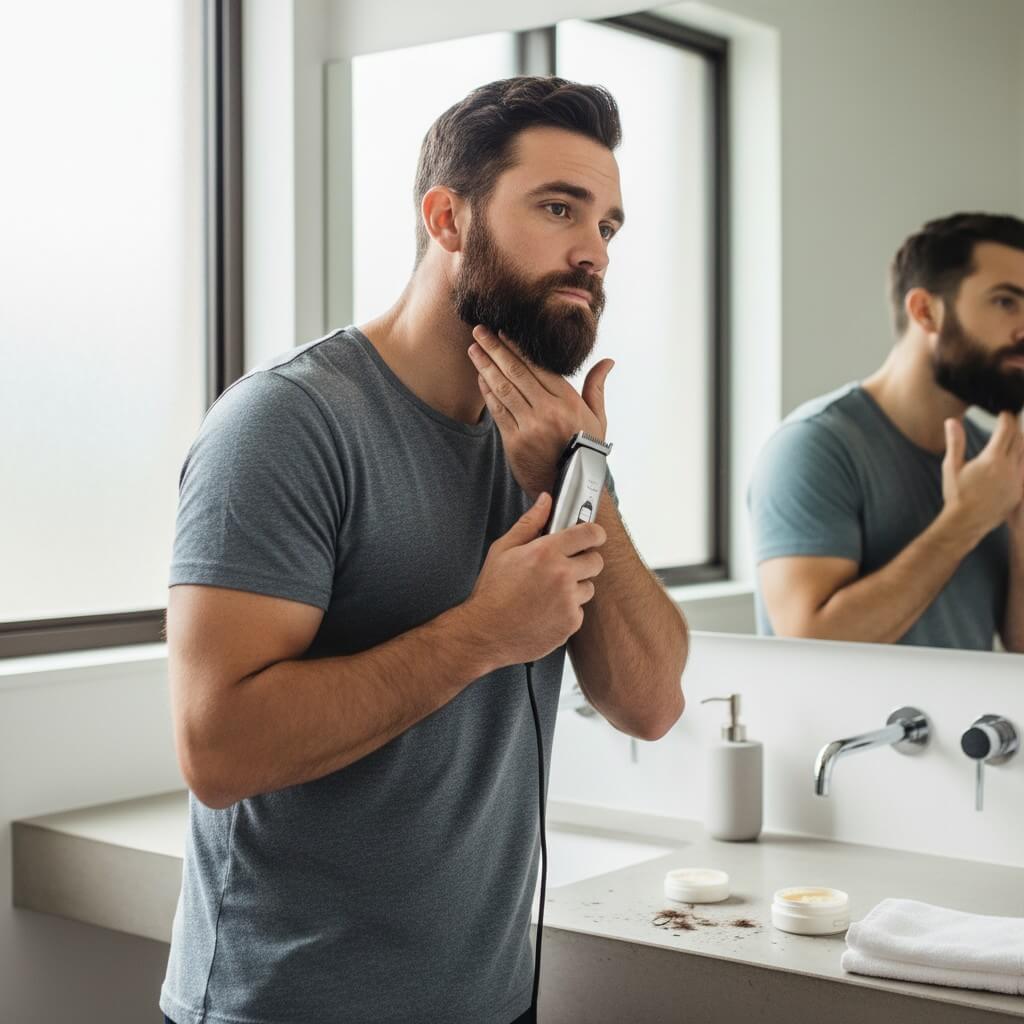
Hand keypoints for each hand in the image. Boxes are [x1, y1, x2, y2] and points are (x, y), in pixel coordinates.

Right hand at [463, 492, 606, 665]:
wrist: (485, 633)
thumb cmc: (492, 591)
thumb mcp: (503, 549)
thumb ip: (529, 522)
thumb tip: (546, 500)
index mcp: (546, 552)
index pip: (589, 533)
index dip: (595, 533)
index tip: (593, 536)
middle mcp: (562, 575)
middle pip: (596, 560)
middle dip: (584, 560)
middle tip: (566, 566)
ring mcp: (569, 600)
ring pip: (588, 587)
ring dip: (575, 588)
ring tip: (549, 592)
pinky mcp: (571, 623)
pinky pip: (579, 610)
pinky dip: (567, 610)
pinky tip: (546, 610)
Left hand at [467, 325, 613, 499]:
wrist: (570, 487)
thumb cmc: (585, 450)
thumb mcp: (597, 418)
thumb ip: (596, 386)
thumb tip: (608, 361)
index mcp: (568, 402)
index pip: (539, 367)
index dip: (518, 348)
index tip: (504, 332)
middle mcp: (548, 411)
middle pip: (517, 372)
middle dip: (495, 349)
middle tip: (480, 330)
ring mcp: (530, 427)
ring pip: (503, 389)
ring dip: (486, 366)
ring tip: (474, 349)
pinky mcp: (514, 442)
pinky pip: (497, 411)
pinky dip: (487, 392)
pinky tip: (480, 377)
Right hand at [942, 412, 1023, 543]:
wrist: (966, 521)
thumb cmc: (957, 495)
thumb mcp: (952, 466)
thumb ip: (955, 442)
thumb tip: (952, 421)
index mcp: (992, 459)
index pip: (1006, 430)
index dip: (1006, 418)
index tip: (1004, 413)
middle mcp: (1009, 467)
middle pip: (1019, 439)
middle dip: (1015, 428)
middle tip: (1009, 422)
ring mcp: (1017, 479)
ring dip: (1020, 442)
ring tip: (1014, 438)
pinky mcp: (1020, 490)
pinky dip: (1022, 459)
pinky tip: (1016, 459)